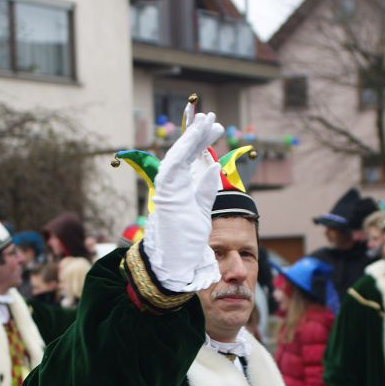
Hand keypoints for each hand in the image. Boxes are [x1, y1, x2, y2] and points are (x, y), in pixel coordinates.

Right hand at [143, 111, 223, 291]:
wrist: (174, 267)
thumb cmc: (186, 246)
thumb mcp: (201, 212)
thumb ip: (206, 190)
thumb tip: (214, 168)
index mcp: (180, 190)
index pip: (191, 160)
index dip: (202, 142)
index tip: (217, 128)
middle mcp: (172, 188)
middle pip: (184, 155)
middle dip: (198, 135)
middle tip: (213, 118)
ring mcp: (167, 192)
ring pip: (177, 156)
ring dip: (191, 137)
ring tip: (206, 121)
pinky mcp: (166, 197)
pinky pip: (173, 168)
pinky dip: (183, 151)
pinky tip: (195, 137)